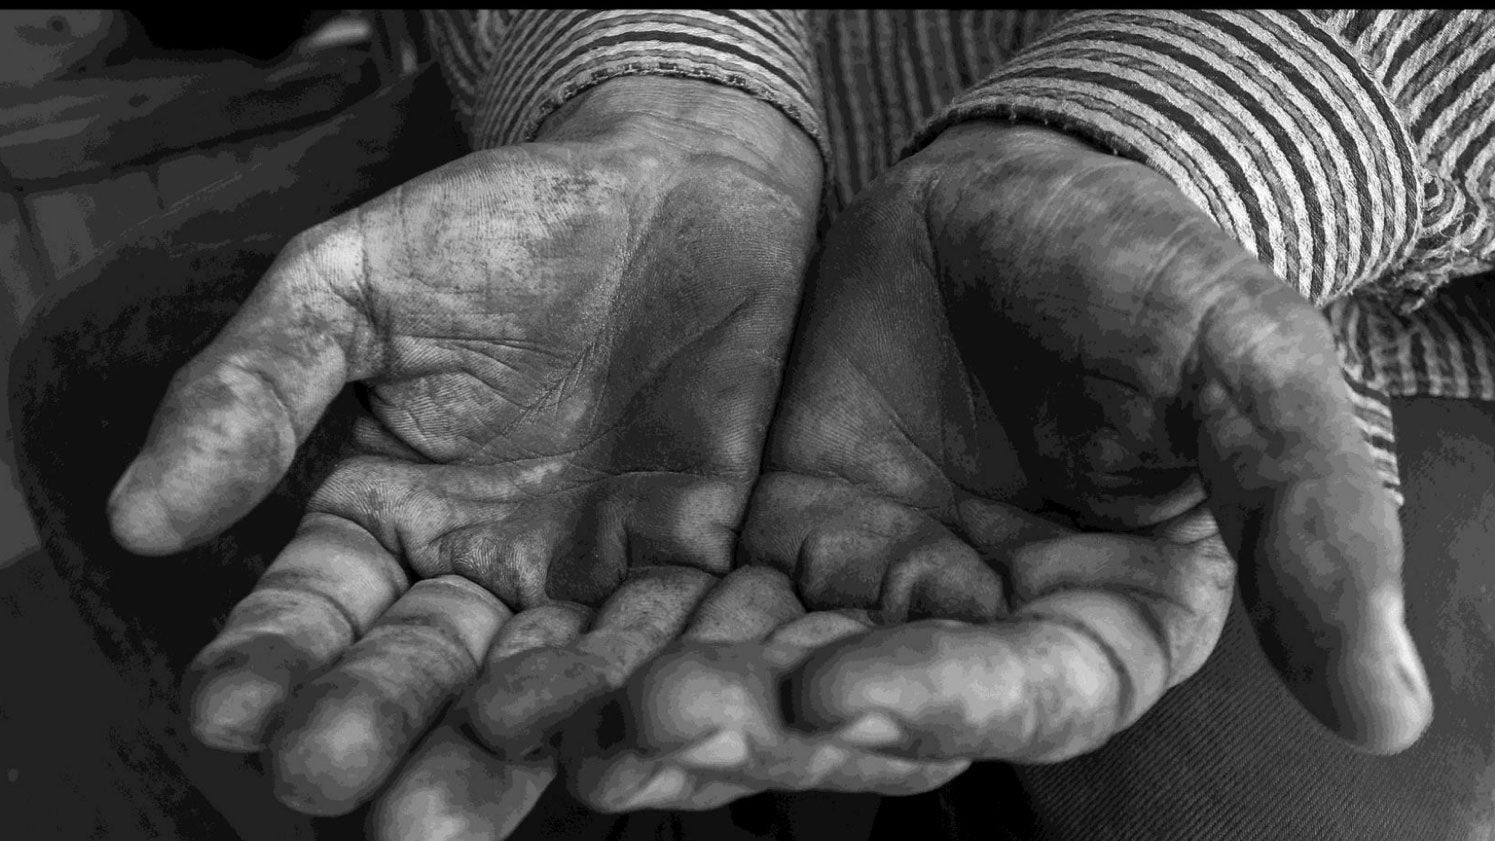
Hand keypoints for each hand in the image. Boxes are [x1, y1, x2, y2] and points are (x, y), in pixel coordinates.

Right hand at [105, 76, 821, 816]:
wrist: (667, 184)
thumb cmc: (494, 224)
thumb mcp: (350, 286)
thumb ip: (259, 388)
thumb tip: (141, 518)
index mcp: (379, 510)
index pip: (312, 605)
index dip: (268, 655)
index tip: (227, 707)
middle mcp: (476, 565)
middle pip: (418, 668)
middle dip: (373, 725)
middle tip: (325, 780)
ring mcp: (582, 570)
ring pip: (534, 680)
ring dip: (491, 750)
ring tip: (435, 814)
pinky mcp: (685, 555)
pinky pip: (658, 632)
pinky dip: (629, 681)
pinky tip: (596, 733)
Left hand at [548, 119, 1433, 810]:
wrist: (1017, 192)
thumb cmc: (1148, 270)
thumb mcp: (1247, 367)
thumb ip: (1311, 518)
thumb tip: (1392, 706)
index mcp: (1101, 615)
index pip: (1032, 694)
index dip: (941, 699)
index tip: (840, 686)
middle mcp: (978, 631)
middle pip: (872, 711)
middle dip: (760, 726)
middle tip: (648, 723)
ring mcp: (870, 595)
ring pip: (766, 679)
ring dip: (670, 709)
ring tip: (562, 718)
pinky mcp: (780, 547)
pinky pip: (701, 611)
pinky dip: (628, 643)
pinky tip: (543, 668)